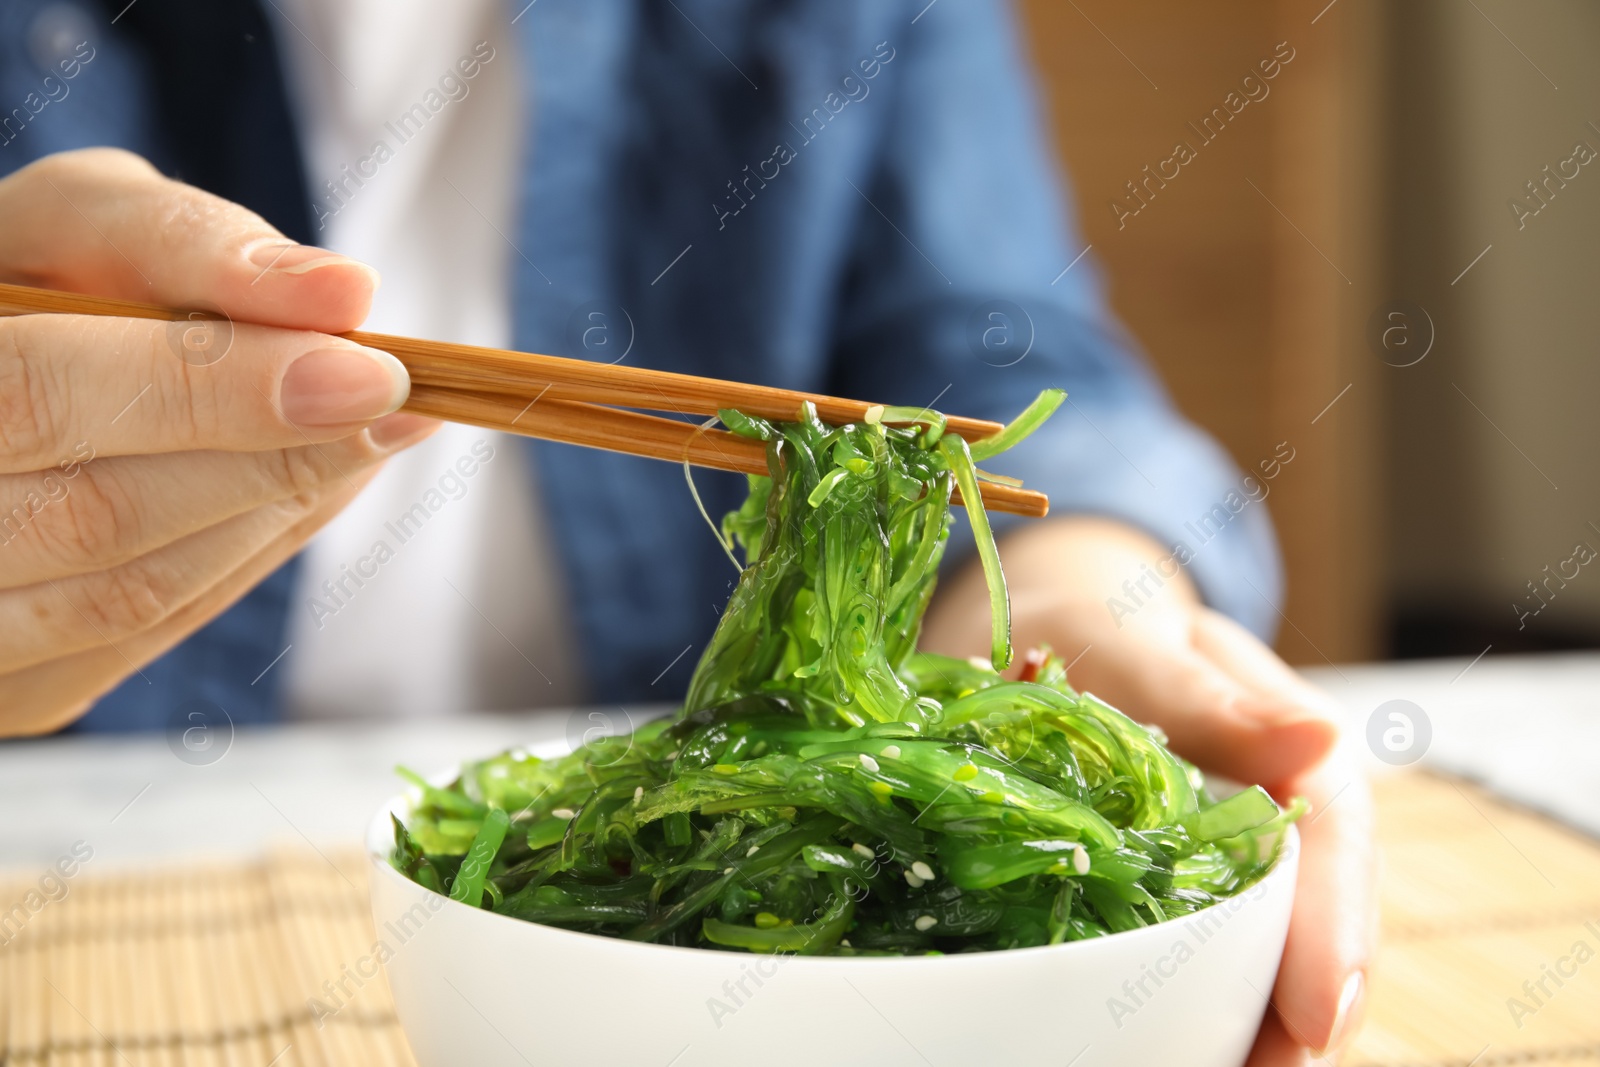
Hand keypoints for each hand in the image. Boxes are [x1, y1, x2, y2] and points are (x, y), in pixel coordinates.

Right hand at [0, 148, 438, 734]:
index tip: (367, 369)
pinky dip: (250, 552)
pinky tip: (315, 484)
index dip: (214, 389)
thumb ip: (182, 245)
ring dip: (279, 508)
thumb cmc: (27, 284)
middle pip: (97, 518)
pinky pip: (145, 634)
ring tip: (377, 428)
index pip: (41, 397)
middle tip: (397, 399)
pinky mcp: (13, 689)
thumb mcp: (73, 225)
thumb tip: (339, 294)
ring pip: (131, 594)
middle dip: (275, 457)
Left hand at [921, 516, 1375, 1063]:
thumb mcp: (1139, 641)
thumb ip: (1211, 697)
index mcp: (1291, 745)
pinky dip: (1184, 1004)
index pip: (1339, 836)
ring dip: (1248, 1020)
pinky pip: (1194, 954)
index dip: (1338, 930)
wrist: (1046, 629)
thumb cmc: (1096, 622)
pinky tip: (1153, 1045)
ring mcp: (1229, 858)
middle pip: (1316, 919)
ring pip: (1264, 950)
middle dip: (1301, 1005)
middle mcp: (1277, 814)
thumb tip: (1317, 735)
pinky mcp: (1174, 888)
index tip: (1322, 1015)